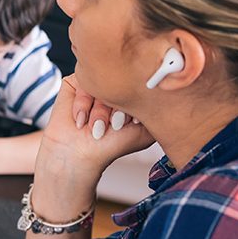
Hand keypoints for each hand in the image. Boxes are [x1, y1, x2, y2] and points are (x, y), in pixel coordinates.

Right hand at [38, 76, 155, 178]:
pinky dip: (82, 105)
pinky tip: (81, 121)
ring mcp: (95, 85)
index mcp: (132, 95)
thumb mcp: (143, 131)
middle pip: (121, 84)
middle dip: (115, 110)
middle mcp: (115, 88)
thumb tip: (162, 88)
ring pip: (101, 86)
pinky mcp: (75, 83)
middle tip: (113, 127)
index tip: (128, 125)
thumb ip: (156, 110)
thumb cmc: (109, 146)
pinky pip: (82, 84)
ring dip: (98, 112)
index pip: (139, 86)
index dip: (133, 107)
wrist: (79, 155)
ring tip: (95, 129)